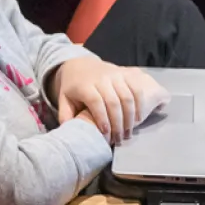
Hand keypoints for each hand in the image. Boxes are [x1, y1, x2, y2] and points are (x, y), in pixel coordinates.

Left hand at [52, 57, 169, 143]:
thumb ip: (65, 116)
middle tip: (119, 139)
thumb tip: (69, 134)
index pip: (96, 101)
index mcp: (85, 85)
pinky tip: (139, 118)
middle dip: (118, 123)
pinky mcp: (125, 73)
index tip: (106, 133)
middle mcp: (101, 78)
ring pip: (127, 96)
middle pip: (114, 101)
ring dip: (130, 117)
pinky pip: (136, 88)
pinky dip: (140, 104)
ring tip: (128, 132)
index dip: (102, 118)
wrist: (80, 65)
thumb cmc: (73, 87)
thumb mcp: (64, 99)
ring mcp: (115, 75)